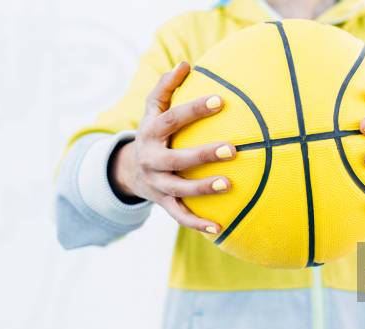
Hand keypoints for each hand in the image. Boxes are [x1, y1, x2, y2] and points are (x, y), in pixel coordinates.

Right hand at [111, 61, 235, 233]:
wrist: (131, 170)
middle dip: (203, 154)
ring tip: (229, 185)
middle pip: (176, 158)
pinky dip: (197, 224)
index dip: (194, 110)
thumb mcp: (153, 110)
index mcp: (150, 133)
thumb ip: (166, 87)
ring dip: (203, 189)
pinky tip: (219, 228)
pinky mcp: (164, 203)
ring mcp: (158, 184)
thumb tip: (186, 64)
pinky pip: (180, 216)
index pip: (171, 119)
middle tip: (233, 149)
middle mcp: (152, 160)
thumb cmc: (153, 133)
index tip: (220, 100)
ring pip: (179, 189)